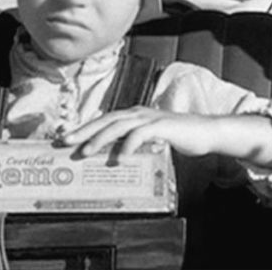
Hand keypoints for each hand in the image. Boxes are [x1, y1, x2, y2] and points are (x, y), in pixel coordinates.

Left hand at [59, 106, 217, 162]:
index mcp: (135, 115)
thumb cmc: (179, 137)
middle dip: (84, 130)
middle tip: (65, 141)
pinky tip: (122, 157)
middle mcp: (139, 113)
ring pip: (119, 125)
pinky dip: (129, 145)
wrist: (205, 132)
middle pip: (106, 120)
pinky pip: (141, 134)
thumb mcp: (151, 139)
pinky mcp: (162, 126)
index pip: (105, 120)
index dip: (85, 128)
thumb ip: (134, 142)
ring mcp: (150, 118)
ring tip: (86, 151)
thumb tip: (115, 155)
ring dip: (100, 138)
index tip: (67, 137)